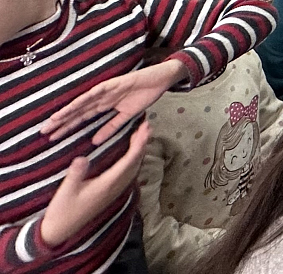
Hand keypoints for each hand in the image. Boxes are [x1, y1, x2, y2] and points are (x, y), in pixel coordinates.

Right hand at [39, 122, 151, 247]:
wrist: (61, 230)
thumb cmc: (62, 210)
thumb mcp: (66, 190)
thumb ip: (75, 174)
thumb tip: (82, 158)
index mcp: (107, 185)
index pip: (128, 161)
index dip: (138, 145)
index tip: (145, 130)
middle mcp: (116, 187)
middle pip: (135, 162)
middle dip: (142, 144)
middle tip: (147, 126)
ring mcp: (115, 191)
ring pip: (134, 168)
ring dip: (139, 151)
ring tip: (142, 135)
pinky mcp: (111, 193)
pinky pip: (128, 173)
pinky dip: (133, 160)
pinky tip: (132, 154)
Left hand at [42, 60, 187, 143]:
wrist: (160, 80)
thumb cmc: (145, 95)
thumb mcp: (127, 117)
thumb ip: (111, 127)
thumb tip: (95, 141)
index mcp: (103, 106)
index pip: (81, 118)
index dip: (67, 127)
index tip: (53, 137)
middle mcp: (100, 98)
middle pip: (76, 112)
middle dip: (61, 122)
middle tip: (44, 132)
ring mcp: (105, 91)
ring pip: (82, 103)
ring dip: (67, 111)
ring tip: (53, 120)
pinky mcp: (112, 84)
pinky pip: (95, 92)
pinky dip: (84, 99)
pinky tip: (73, 106)